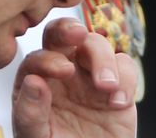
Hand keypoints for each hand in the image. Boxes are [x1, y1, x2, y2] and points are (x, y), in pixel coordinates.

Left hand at [12, 17, 136, 137]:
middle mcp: (62, 71)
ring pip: (96, 45)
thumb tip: (33, 82)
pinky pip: (125, 66)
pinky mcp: (118, 86)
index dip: (49, 58)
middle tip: (78, 35)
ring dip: (103, 59)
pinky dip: (126, 78)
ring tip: (105, 86)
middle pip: (63, 35)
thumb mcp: (34, 134)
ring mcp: (90, 75)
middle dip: (69, 29)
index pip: (38, 56)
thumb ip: (29, 111)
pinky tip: (117, 102)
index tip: (63, 70)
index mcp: (38, 78)